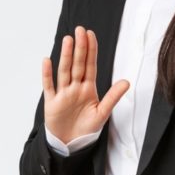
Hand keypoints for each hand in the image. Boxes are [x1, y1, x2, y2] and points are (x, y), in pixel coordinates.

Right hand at [42, 25, 129, 144]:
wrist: (70, 144)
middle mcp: (74, 88)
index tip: (90, 34)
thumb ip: (113, 97)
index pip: (90, 65)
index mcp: (88, 89)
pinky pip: (49, 86)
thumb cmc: (86, 129)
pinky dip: (47, 74)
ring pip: (64, 71)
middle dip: (79, 47)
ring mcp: (62, 94)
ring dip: (66, 56)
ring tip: (68, 40)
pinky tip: (47, 60)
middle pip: (77, 64)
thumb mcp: (102, 113)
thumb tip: (127, 81)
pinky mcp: (52, 103)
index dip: (90, 50)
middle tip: (79, 30)